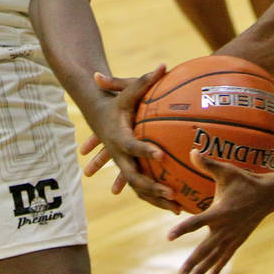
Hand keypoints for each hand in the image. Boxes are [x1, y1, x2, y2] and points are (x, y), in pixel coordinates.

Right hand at [80, 67, 181, 212]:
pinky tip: (176, 208)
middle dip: (152, 187)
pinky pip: (142, 188)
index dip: (145, 150)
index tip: (161, 156)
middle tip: (171, 193)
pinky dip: (155, 199)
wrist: (96, 114)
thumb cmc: (115, 101)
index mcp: (119, 136)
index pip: (133, 145)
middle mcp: (119, 155)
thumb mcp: (127, 91)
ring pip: (138, 188)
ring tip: (177, 209)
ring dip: (156, 200)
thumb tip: (163, 65)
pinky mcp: (128, 169)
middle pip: (134, 176)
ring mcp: (123, 164)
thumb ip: (143, 81)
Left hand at [168, 151, 271, 273]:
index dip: (182, 228)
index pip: (197, 222)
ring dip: (200, 271)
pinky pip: (225, 259)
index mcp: (220, 212)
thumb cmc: (245, 181)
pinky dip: (216, 270)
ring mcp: (231, 237)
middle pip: (205, 250)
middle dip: (191, 263)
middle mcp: (225, 229)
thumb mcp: (227, 170)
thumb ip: (208, 164)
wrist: (268, 195)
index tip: (169, 236)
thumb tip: (191, 150)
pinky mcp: (237, 241)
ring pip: (213, 258)